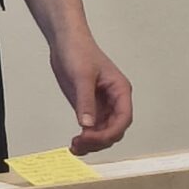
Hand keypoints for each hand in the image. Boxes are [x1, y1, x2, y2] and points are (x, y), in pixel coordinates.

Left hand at [49, 34, 132, 154]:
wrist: (64, 41)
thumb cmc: (79, 51)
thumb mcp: (82, 75)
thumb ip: (85, 101)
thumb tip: (87, 125)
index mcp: (120, 90)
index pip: (123, 118)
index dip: (111, 132)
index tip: (93, 137)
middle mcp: (114, 100)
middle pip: (114, 129)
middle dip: (100, 140)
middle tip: (80, 143)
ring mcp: (102, 105)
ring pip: (104, 133)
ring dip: (92, 143)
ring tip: (75, 147)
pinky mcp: (89, 107)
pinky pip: (92, 129)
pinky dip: (85, 138)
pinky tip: (76, 143)